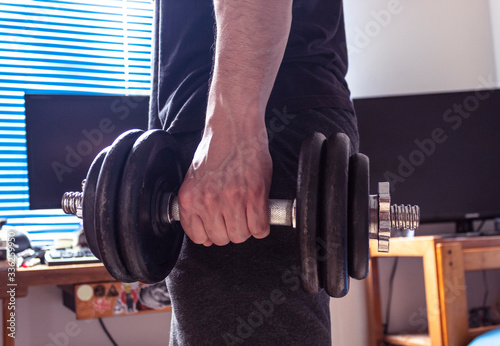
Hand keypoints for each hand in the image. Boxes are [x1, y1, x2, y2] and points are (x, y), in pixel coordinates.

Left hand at [177, 119, 271, 245]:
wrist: (234, 126)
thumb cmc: (217, 149)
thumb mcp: (196, 178)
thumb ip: (199, 206)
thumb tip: (207, 235)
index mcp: (190, 198)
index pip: (199, 237)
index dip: (212, 234)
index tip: (219, 227)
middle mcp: (208, 201)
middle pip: (222, 239)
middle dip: (231, 231)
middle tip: (237, 216)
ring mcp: (231, 199)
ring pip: (242, 235)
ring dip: (247, 228)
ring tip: (249, 213)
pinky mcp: (254, 194)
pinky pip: (259, 228)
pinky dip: (262, 225)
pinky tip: (260, 213)